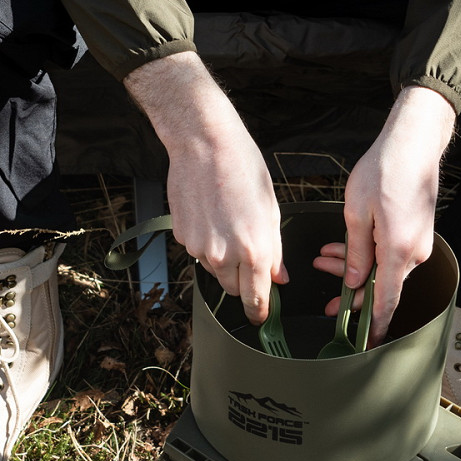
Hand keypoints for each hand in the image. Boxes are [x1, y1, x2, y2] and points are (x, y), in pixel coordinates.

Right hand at [124, 52, 286, 323]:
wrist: (204, 143)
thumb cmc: (243, 168)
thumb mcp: (271, 209)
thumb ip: (274, 250)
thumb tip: (279, 276)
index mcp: (254, 250)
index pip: (256, 297)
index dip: (259, 311)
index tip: (261, 317)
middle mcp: (224, 255)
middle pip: (232, 289)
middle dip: (242, 282)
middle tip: (247, 257)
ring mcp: (199, 248)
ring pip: (214, 270)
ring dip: (223, 259)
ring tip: (227, 223)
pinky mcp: (181, 237)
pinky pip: (197, 251)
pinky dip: (205, 242)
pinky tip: (211, 214)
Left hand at [313, 86, 455, 345]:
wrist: (414, 142)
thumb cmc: (384, 172)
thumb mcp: (357, 215)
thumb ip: (355, 254)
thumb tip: (353, 283)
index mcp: (398, 253)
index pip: (385, 303)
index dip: (373, 328)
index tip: (364, 347)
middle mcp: (412, 253)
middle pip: (379, 287)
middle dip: (349, 293)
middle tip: (326, 304)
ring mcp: (416, 243)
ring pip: (379, 268)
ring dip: (352, 267)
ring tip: (322, 258)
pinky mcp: (414, 232)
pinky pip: (387, 253)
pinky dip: (365, 253)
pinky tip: (341, 245)